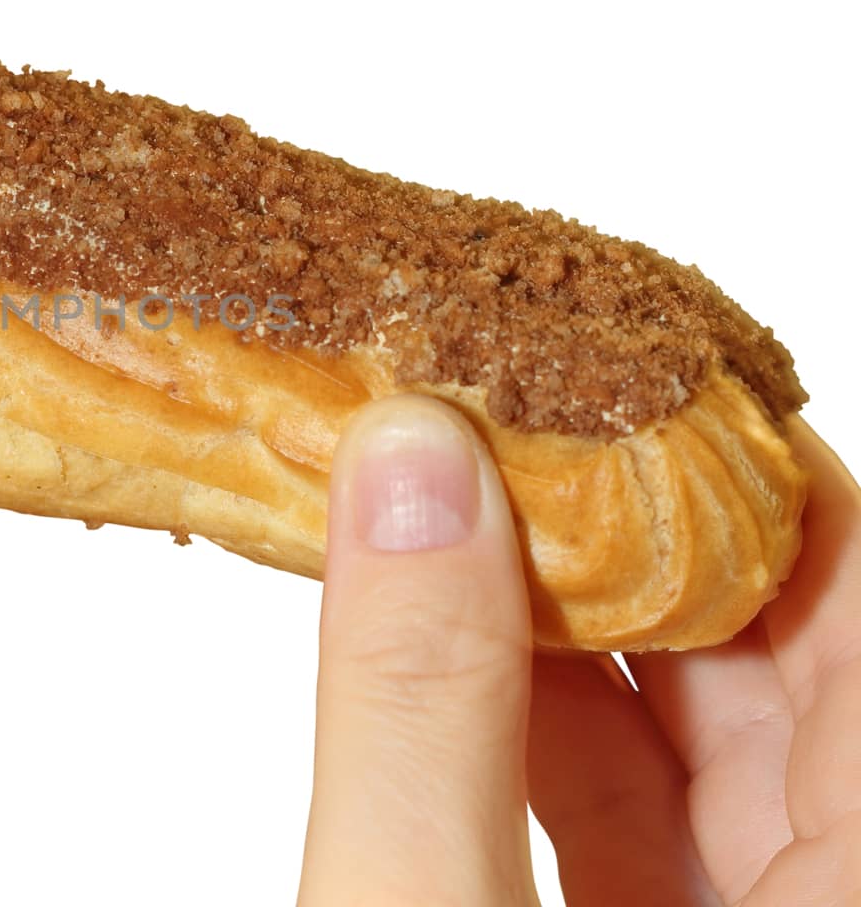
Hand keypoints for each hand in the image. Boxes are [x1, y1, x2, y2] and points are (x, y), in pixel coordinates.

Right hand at [295, 395, 860, 906]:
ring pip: (695, 748)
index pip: (860, 615)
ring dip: (567, 622)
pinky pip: (631, 824)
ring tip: (453, 502)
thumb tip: (407, 466)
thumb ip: (421, 711)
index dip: (759, 474)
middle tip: (509, 415)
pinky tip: (438, 645)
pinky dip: (532, 729)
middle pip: (777, 667)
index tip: (634, 370)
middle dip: (635, 531)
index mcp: (853, 902)